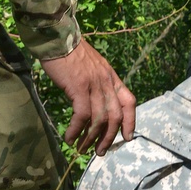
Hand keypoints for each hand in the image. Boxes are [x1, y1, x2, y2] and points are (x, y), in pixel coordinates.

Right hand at [40, 39, 135, 155]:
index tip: (127, 138)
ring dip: (90, 138)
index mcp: (112, 77)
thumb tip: (96, 105)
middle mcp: (106, 82)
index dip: (131, 122)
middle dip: (109, 138)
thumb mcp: (93, 67)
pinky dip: (76, 130)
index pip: (129, 102)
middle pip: (115, 116)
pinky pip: (82, 115)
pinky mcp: (78, 87)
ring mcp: (94, 84)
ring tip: (81, 149)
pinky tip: (69, 137)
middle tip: (99, 152)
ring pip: (99, 119)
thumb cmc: (71, 53)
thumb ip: (98, 84)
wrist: (58, 37)